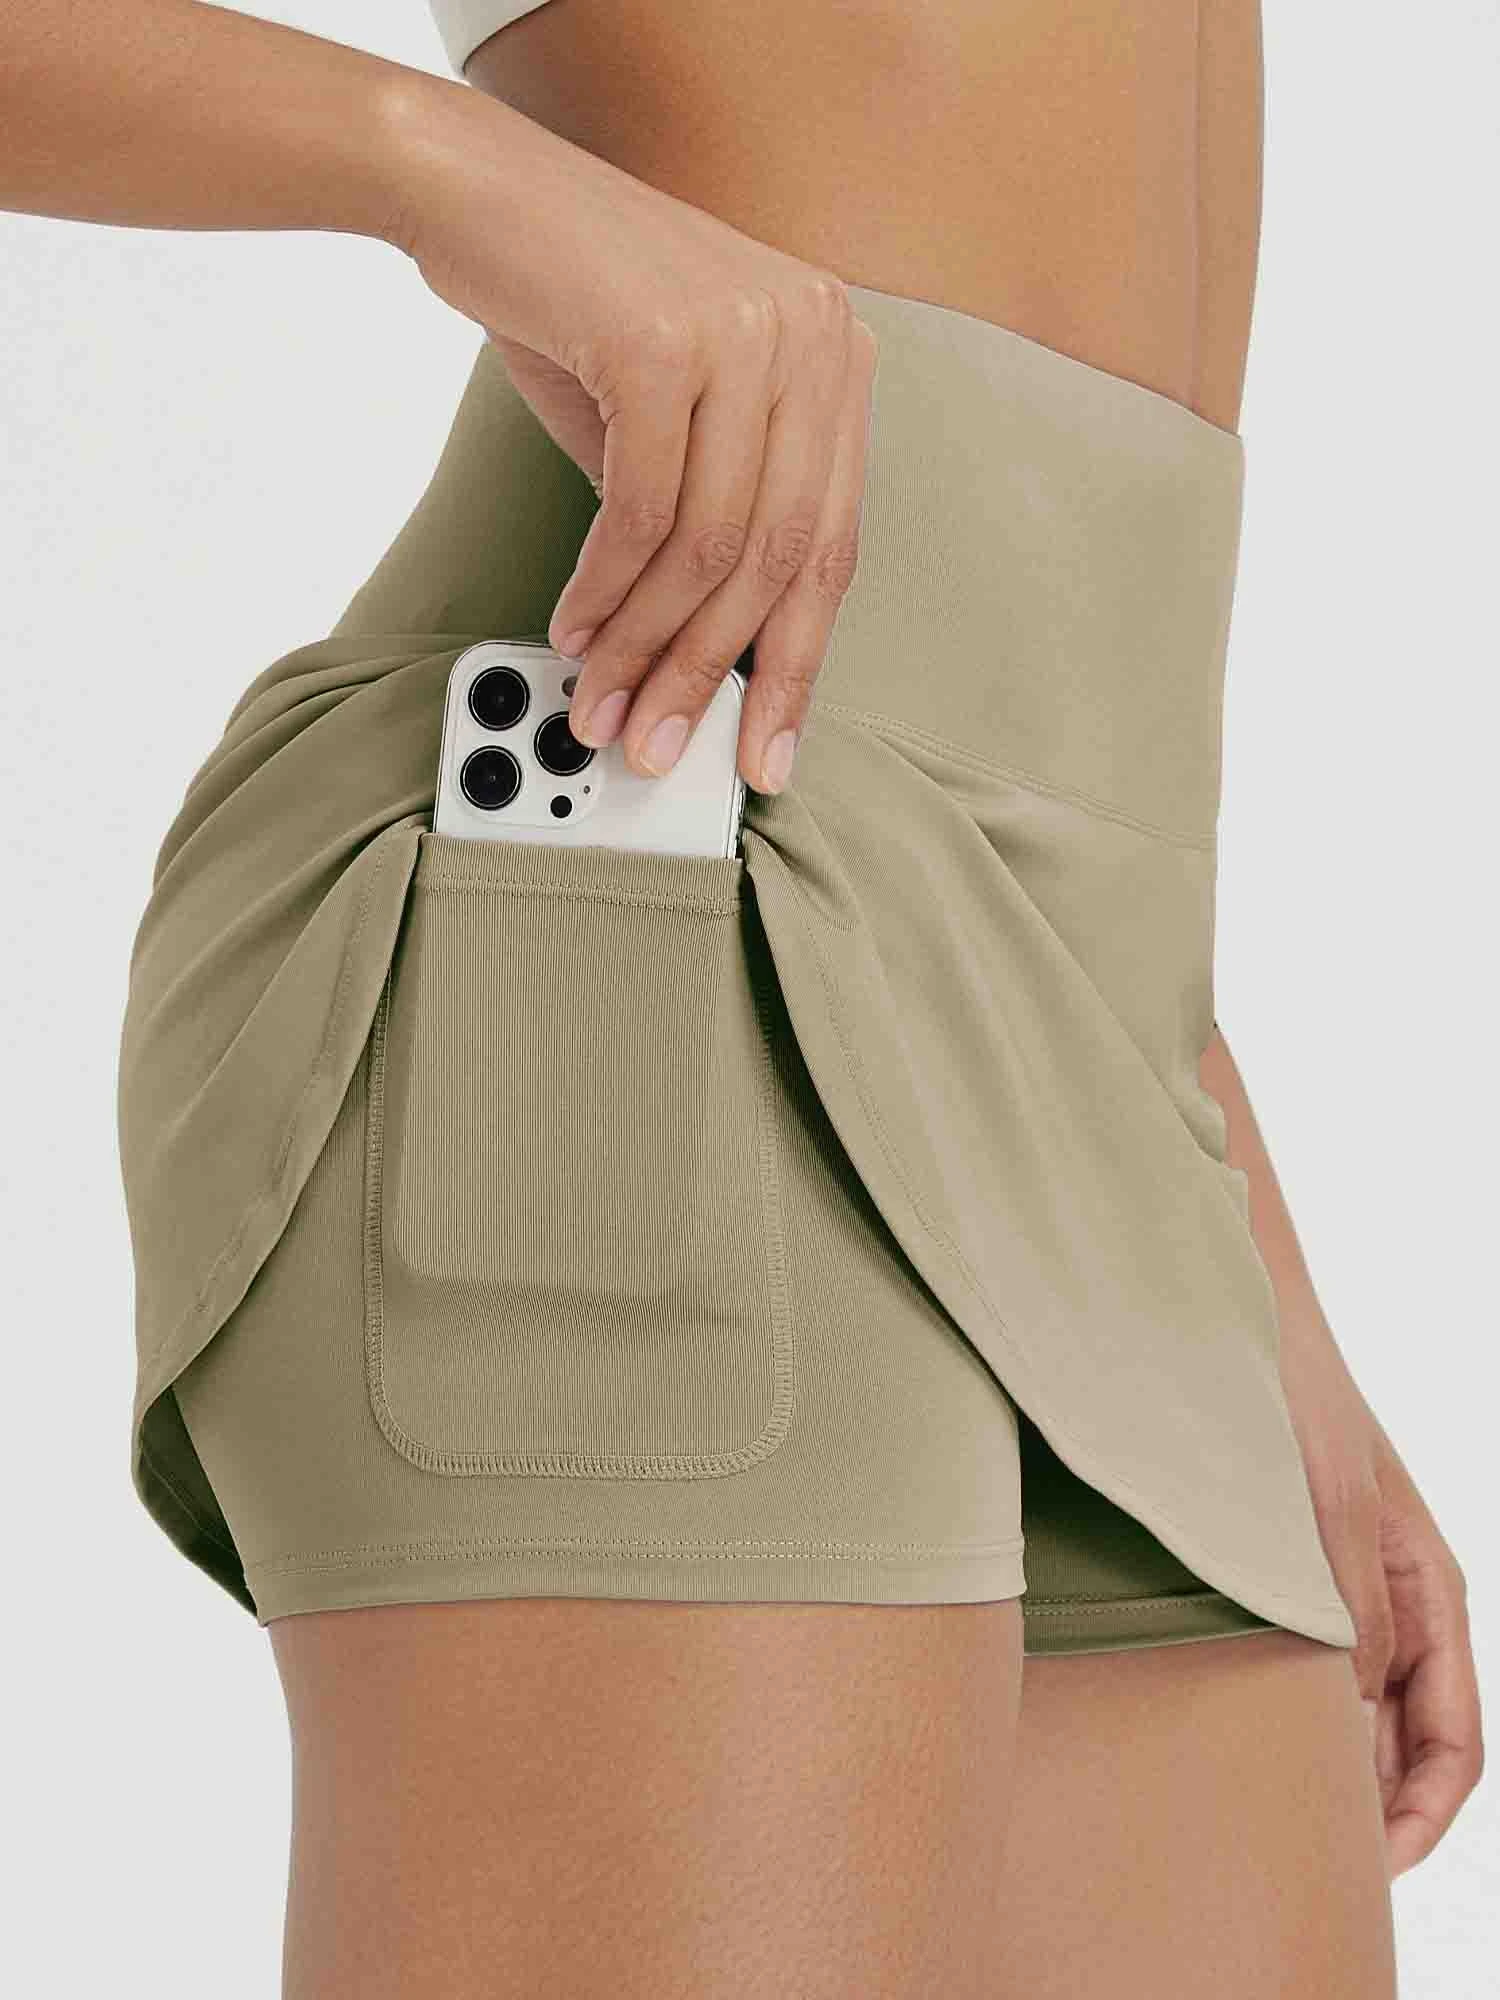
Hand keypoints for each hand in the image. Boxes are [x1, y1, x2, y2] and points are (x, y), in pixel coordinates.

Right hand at [381, 80, 876, 795]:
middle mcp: (811, 334)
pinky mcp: (663, 342)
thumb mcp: (673, 413)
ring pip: (710, 548)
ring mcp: (745, 332)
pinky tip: (577, 630)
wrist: (474, 186)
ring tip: (605, 705)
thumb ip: (710, 515)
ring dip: (647, 647)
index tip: (767, 747)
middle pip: (779, 557)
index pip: (831, 542)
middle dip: (713, 674)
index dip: (797, 661)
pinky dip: (603, 591)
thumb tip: (707, 660)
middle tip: (664, 749)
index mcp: (834, 354)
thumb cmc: (573, 305)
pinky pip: (640, 512)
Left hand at [1277, 1318, 1483, 1875]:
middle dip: (1370, 1810)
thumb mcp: (1329, 1507)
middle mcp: (1391, 1601)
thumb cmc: (1295, 1398)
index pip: (1456, 1739)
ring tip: (1268, 1825)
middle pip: (1402, 1739)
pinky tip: (1235, 1742)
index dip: (1424, 1815)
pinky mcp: (1285, 1574)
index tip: (1374, 1870)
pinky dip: (1282, 1716)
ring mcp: (1339, 1588)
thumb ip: (1348, 1608)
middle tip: (1307, 1871)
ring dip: (1322, 1769)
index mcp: (1430, 1591)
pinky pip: (1300, 1669)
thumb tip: (1349, 1714)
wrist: (1232, 1319)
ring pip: (1350, 1712)